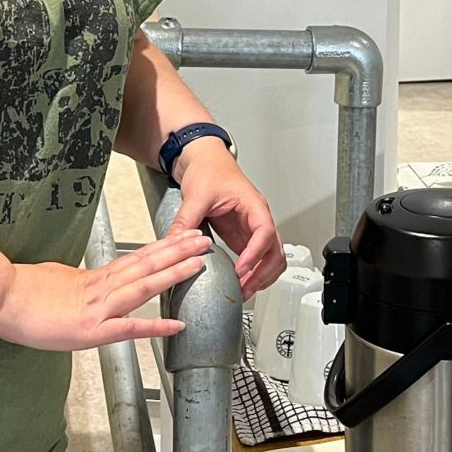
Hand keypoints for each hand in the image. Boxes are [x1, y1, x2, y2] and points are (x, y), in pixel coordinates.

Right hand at [0, 230, 211, 351]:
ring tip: (199, 265)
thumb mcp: (57, 279)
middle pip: (147, 264)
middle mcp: (102, 288)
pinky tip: (176, 325)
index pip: (136, 259)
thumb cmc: (22, 292)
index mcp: (95, 278)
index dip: (163, 248)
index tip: (183, 238)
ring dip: (174, 275)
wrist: (2, 300)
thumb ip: (78, 283)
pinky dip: (155, 326)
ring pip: (144, 286)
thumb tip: (86, 283)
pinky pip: (130, 328)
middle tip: (204, 239)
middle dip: (178, 252)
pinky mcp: (92, 330)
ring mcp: (99, 308)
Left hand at [170, 139, 284, 294]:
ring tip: (243, 292)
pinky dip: (252, 274)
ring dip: (262, 277)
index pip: (265, 232)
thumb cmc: (210, 168)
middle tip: (244, 289)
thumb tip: (175, 243)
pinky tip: (238, 283)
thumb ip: (186, 220)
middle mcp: (258, 219)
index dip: (256, 253)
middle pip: (276, 252)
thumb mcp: (197, 194)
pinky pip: (255, 259)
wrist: (205, 160)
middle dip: (263, 274)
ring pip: (271, 259)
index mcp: (254, 205)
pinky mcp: (242, 236)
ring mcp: (251, 229)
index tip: (242, 269)